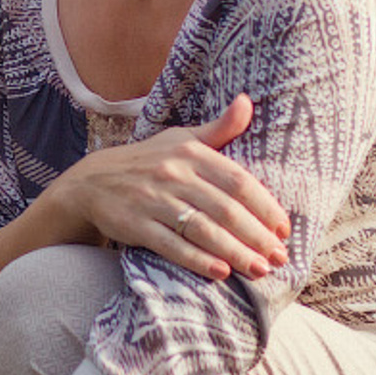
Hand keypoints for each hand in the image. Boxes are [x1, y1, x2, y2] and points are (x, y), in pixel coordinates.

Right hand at [44, 94, 289, 280]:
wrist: (91, 182)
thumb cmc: (148, 162)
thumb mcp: (181, 138)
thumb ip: (219, 128)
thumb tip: (247, 102)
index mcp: (190, 152)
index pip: (238, 181)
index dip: (265, 207)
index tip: (284, 229)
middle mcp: (172, 174)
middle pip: (225, 209)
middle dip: (257, 236)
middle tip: (279, 257)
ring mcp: (152, 200)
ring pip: (203, 230)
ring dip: (235, 252)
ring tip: (259, 270)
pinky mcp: (135, 224)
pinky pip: (172, 245)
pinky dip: (198, 260)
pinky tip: (221, 273)